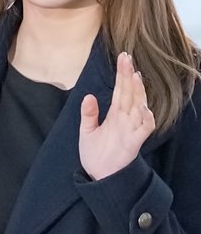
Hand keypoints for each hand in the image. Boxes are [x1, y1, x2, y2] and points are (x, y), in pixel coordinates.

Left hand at [79, 50, 155, 179]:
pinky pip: (145, 127)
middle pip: (130, 93)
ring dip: (139, 92)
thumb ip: (88, 115)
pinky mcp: (134, 141)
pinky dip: (146, 118)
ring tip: (135, 77)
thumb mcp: (87, 132)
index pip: (120, 89)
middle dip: (129, 76)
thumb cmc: (95, 153)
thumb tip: (88, 96)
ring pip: (140, 106)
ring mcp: (131, 128)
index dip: (121, 74)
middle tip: (127, 58)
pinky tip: (141, 108)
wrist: (99, 175)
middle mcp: (125, 118)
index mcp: (115, 114)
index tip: (122, 57)